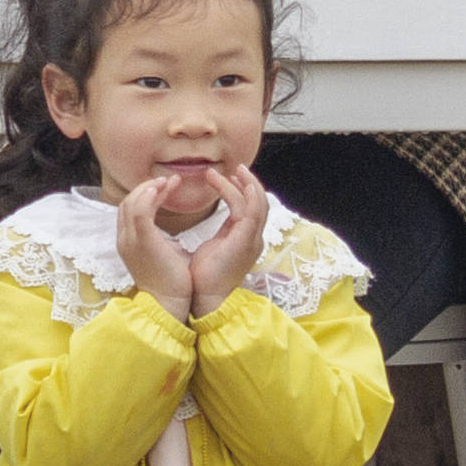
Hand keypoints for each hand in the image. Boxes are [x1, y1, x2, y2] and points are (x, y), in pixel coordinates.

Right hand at [112, 174, 197, 310]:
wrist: (168, 304)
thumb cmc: (170, 283)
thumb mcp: (161, 256)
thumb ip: (160, 242)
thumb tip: (170, 235)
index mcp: (128, 243)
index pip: (129, 210)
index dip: (145, 195)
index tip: (165, 187)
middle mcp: (124, 239)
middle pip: (127, 203)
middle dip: (147, 187)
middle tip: (168, 180)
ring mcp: (131, 241)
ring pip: (132, 203)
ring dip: (150, 188)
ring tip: (169, 181)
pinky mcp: (143, 242)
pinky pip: (140, 211)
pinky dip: (149, 196)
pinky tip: (162, 188)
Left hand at [180, 171, 271, 317]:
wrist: (205, 298)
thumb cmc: (205, 276)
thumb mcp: (214, 248)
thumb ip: (219, 234)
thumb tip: (215, 225)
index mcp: (245, 239)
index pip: (252, 208)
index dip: (244, 191)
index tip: (230, 177)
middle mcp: (253, 238)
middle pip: (261, 202)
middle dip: (250, 182)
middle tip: (236, 167)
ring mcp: (251, 239)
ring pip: (258, 203)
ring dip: (245, 183)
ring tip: (231, 170)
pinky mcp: (245, 241)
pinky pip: (249, 210)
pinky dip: (241, 193)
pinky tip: (230, 181)